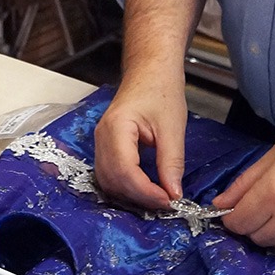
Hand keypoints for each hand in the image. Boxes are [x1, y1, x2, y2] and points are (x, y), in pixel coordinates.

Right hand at [93, 73, 187, 208]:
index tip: (168, 200)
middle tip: (166, 202)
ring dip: (131, 194)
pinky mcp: (106, 146)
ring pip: (108, 181)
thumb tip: (174, 194)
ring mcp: (101, 142)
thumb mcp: (172, 127)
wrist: (151, 72)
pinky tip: (146, 188)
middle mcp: (102, 137)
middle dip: (138, 196)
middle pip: (113, 180)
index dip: (145, 191)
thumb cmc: (161, 90)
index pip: (124, 171)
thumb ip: (171, 162)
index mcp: (117, 128)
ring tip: (157, 197)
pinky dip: (126, 186)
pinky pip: (110, 174)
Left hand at [211, 104, 274, 251]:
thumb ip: (244, 183)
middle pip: (257, 237)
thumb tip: (219, 204)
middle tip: (259, 208)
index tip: (235, 210)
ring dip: (273, 234)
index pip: (239, 222)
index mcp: (274, 190)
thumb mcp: (274, 154)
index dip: (232, 218)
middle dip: (252, 226)